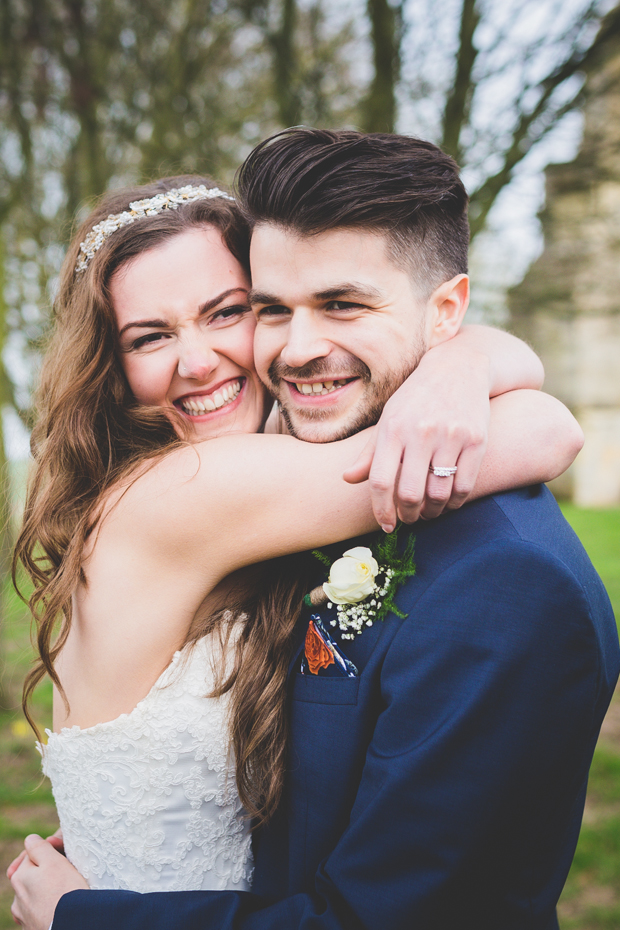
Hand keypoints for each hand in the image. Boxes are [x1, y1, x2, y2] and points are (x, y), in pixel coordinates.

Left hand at [9, 834, 87, 929]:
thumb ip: (38, 847)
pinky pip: (40, 910)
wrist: (72, 925)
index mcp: (19, 877)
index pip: (33, 852)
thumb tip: (30, 839)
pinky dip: (48, 905)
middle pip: (34, 873)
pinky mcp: (34, 928)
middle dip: (48, 868)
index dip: (51, 847)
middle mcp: (17, 898)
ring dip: (47, 887)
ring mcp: (25, 916)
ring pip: (37, 892)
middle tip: (68, 867)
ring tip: (65, 887)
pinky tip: (60, 904)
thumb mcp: (53, 861)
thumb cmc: (65, 892)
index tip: (65, 848)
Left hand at [344, 344, 489, 528]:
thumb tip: (347, 479)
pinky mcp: (476, 439)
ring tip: (428, 512)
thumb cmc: (416, 398)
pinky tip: (448, 502)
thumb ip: (369, 453)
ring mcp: (450, 436)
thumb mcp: (388, 418)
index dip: (381, 510)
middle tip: (409, 519)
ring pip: (438, 494)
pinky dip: (455, 502)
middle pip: (409, 493)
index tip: (387, 525)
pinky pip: (465, 485)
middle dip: (408, 515)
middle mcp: (420, 433)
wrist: (458, 368)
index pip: (380, 481)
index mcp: (393, 429)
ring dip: (432, 512)